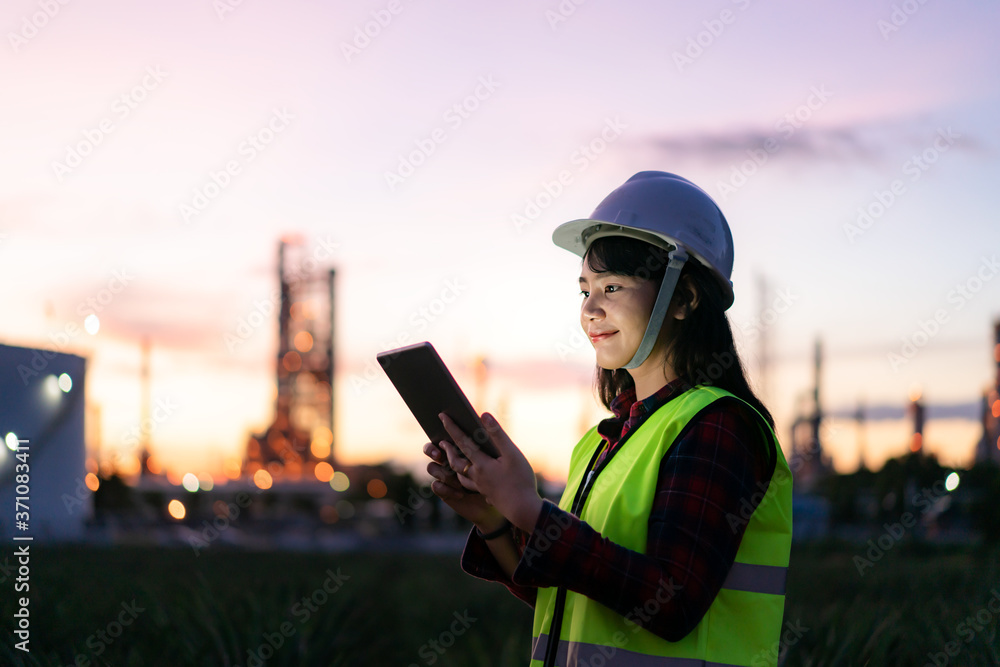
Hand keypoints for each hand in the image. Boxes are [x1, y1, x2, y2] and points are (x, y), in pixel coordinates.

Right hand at [423, 441, 504, 530]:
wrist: (495, 501)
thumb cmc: (495, 476)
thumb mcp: (490, 461)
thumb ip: (481, 448)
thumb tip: (477, 433)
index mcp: (459, 448)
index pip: (443, 438)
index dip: (439, 439)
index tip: (444, 443)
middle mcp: (448, 459)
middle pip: (430, 449)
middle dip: (431, 450)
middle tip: (439, 455)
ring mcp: (444, 475)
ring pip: (432, 467)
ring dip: (443, 473)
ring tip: (459, 482)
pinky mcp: (444, 490)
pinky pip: (436, 486)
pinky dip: (446, 489)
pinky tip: (460, 494)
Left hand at [437, 411, 543, 532]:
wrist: (523, 510)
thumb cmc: (520, 480)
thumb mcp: (512, 454)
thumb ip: (497, 435)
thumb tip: (484, 415)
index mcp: (481, 464)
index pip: (462, 442)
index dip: (452, 428)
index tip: (442, 416)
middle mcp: (476, 476)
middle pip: (455, 461)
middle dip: (448, 450)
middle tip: (442, 441)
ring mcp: (481, 487)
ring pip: (460, 476)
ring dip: (453, 465)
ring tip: (452, 458)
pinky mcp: (487, 495)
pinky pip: (469, 486)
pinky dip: (464, 479)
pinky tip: (470, 478)